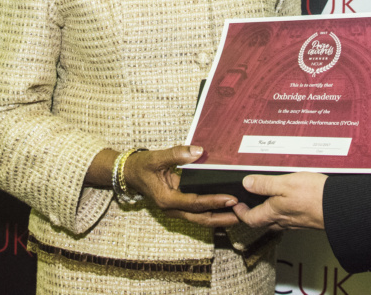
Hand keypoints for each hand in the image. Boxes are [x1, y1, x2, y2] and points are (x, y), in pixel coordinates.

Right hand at [123, 146, 239, 227]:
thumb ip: (177, 154)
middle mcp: (171, 208)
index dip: (213, 201)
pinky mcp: (178, 205)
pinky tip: (224, 208)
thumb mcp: (156, 157)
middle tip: (241, 215)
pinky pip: (196, 212)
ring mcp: (174, 208)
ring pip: (199, 218)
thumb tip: (198, 151)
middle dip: (221, 218)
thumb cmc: (141, 166)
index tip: (231, 199)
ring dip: (218, 217)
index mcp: (166, 199)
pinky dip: (210, 211)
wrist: (129, 173)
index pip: (194, 203)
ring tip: (238, 215)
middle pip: (200, 218)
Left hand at [233, 172, 326, 229]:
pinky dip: (284, 212)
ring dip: (269, 214)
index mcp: (275, 212)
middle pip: (263, 222)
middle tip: (248, 205)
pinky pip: (290, 219)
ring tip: (267, 201)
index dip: (241, 213)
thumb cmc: (314, 195)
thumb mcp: (285, 183)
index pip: (251, 219)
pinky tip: (290, 203)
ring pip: (277, 222)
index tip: (237, 206)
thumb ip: (265, 184)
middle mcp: (284, 221)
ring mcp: (297, 222)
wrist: (340, 207)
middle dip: (253, 215)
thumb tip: (247, 184)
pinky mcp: (308, 221)